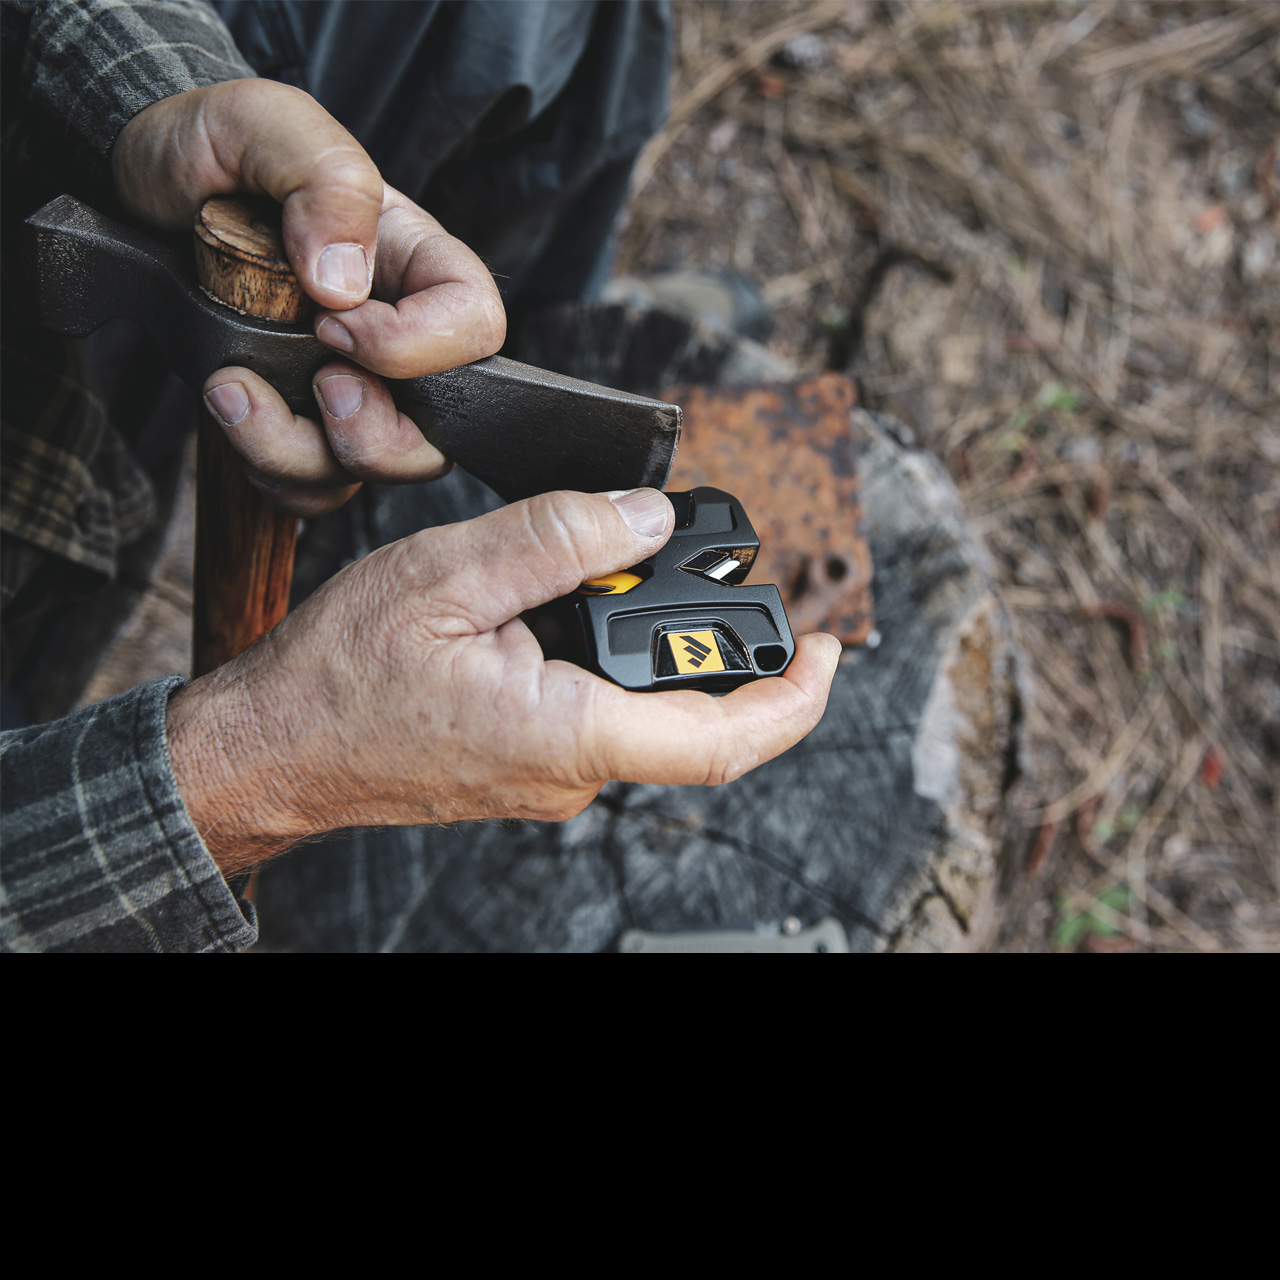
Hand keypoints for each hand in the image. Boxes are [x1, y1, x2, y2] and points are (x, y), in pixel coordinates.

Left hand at [112, 78, 505, 514]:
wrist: (145, 187)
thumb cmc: (218, 148)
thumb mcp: (270, 126)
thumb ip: (326, 186)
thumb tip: (345, 283)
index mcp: (416, 264)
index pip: (473, 327)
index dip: (414, 348)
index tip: (331, 325)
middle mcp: (397, 339)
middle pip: (437, 432)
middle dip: (372, 435)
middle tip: (315, 386)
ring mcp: (352, 389)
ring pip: (367, 471)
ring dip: (298, 455)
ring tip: (233, 390)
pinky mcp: (302, 423)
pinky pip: (313, 486)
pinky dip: (271, 472)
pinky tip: (230, 410)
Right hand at [167, 489, 840, 873]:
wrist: (274, 749)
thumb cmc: (340, 676)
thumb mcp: (448, 575)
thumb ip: (559, 541)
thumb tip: (647, 518)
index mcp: (567, 735)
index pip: (722, 740)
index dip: (795, 698)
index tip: (828, 648)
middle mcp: (572, 773)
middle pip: (693, 720)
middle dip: (713, 643)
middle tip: (684, 563)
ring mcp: (551, 777)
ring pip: (644, 715)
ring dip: (655, 650)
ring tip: (611, 574)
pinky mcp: (529, 767)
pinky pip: (601, 719)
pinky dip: (612, 664)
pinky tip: (570, 614)